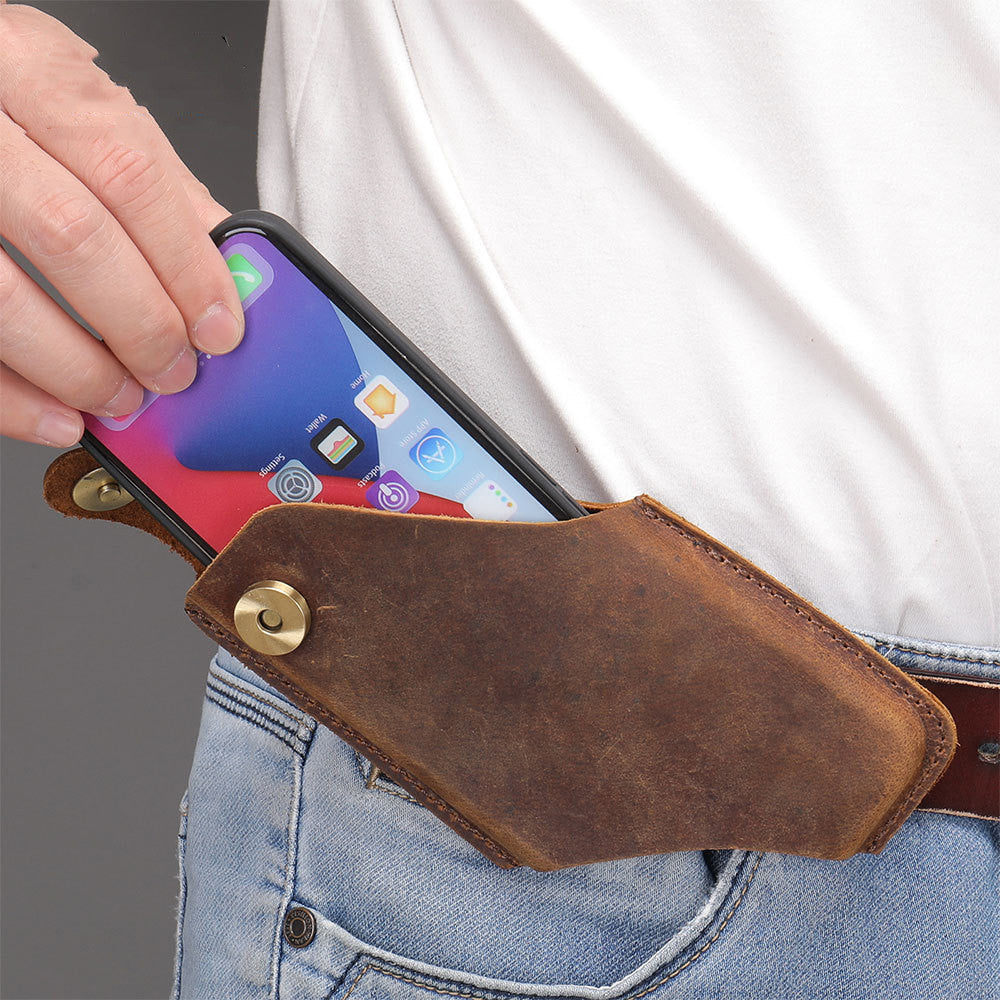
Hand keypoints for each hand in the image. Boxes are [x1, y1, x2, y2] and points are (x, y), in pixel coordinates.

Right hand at [0, 4, 243, 446]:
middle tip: (175, 370)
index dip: (186, 264)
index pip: (129, 174)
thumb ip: (144, 172)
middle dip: (142, 323)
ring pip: (3, 296)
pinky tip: (57, 416)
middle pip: (74, 237)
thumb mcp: (68, 98)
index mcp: (29, 70)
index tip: (220, 327)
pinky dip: (11, 396)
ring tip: (122, 397)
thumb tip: (221, 256)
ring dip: (78, 368)